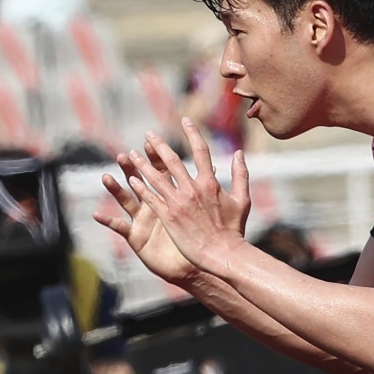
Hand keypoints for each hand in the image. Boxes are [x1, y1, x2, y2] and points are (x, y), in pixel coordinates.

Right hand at [93, 146, 197, 284]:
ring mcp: (142, 220)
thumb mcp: (202, 210)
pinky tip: (96, 215)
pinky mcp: (135, 236)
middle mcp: (151, 205)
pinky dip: (108, 221)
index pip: (160, 172)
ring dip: (115, 189)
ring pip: (126, 200)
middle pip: (139, 182)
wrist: (191, 266)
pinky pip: (119, 227)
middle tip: (124, 155)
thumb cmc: (197, 238)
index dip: (154, 158)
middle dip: (131, 168)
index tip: (149, 143)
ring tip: (106, 178)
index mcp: (167, 197)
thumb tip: (214, 166)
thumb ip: (204, 188)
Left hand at [125, 119, 251, 273]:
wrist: (222, 253)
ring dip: (143, 164)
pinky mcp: (168, 217)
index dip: (192, 133)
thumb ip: (240, 174)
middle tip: (148, 134)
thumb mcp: (242, 200)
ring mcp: (178, 203)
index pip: (201, 150)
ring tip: (131, 154)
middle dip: (159, 145)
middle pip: (172, 160)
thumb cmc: (234, 229)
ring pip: (156, 178)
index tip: (184, 120)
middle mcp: (192, 189)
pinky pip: (151, 198)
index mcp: (210, 183)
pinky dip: (141, 187)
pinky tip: (131, 180)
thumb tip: (239, 153)